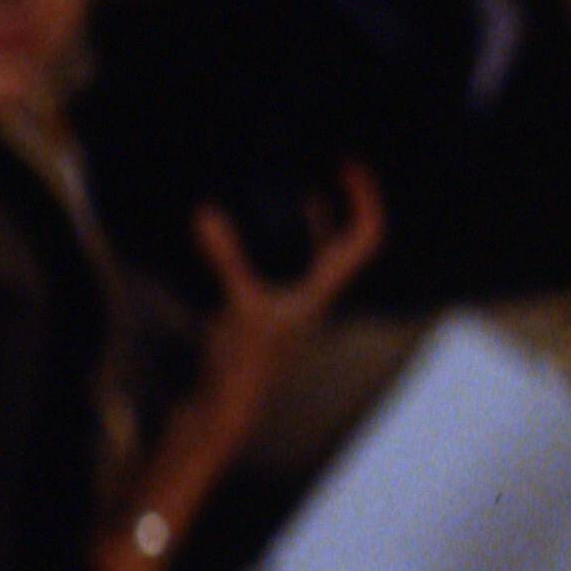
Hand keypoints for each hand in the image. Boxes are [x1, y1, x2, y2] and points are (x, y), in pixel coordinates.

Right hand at [190, 161, 387, 419]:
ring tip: (281, 178)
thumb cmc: (243, 366)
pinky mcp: (264, 308)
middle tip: (315, 160)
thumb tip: (206, 213)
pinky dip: (267, 235)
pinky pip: (276, 260)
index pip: (364, 238)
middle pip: (342, 238)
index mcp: (323, 290)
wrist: (222, 410)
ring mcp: (291, 301)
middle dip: (334, 197)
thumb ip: (226, 259)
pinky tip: (238, 219)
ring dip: (301, 214)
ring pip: (309, 248)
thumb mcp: (237, 306)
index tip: (346, 163)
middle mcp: (315, 293)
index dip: (364, 198)